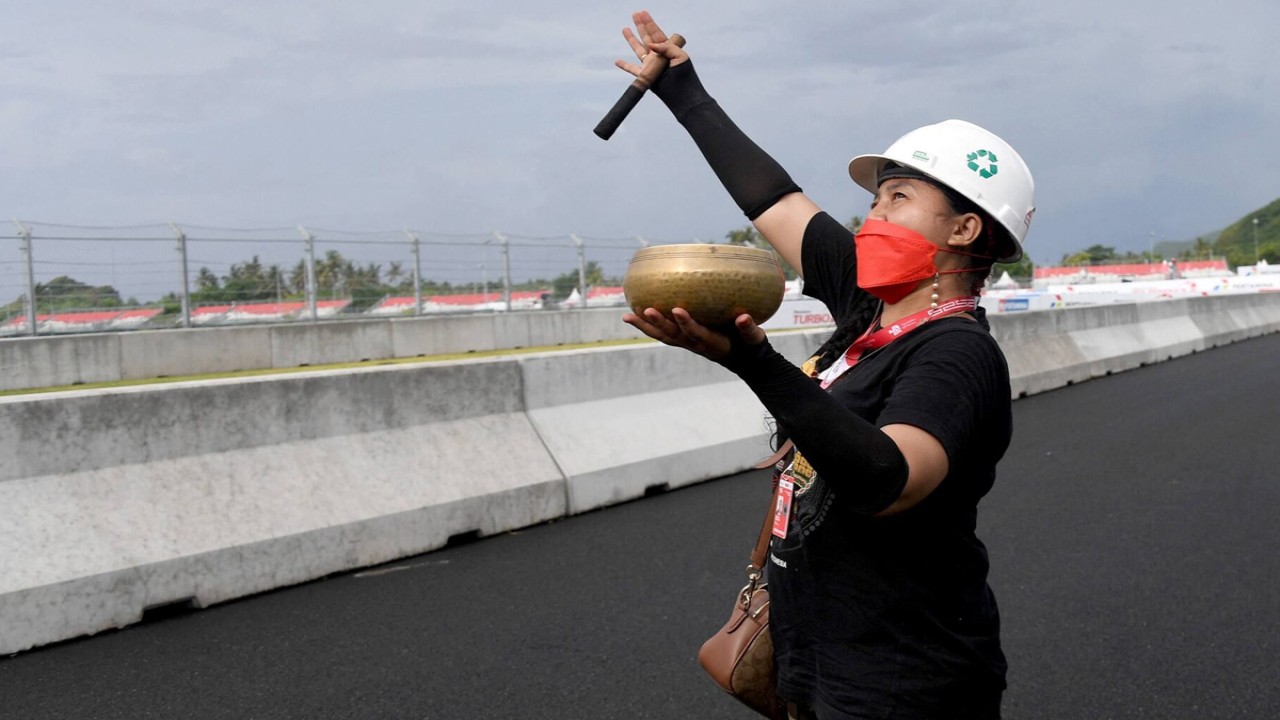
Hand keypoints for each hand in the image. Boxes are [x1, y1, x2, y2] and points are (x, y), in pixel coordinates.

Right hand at [614, 10, 687, 77]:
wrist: (682, 96)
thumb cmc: (685, 76)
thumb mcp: (681, 58)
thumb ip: (668, 48)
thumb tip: (651, 45)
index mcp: (667, 50)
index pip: (656, 33)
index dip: (650, 23)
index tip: (643, 13)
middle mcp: (658, 56)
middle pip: (647, 37)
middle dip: (641, 26)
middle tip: (635, 14)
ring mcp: (650, 66)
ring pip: (638, 50)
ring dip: (631, 39)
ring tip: (625, 29)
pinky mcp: (644, 76)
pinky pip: (632, 70)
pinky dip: (624, 66)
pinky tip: (617, 61)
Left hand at [622, 307, 765, 362]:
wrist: (744, 360)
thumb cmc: (750, 345)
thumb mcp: (754, 338)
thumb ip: (749, 329)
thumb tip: (744, 317)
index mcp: (712, 343)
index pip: (697, 333)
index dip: (686, 323)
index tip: (676, 309)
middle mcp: (696, 345)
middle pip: (674, 335)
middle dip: (660, 323)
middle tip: (646, 310)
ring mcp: (688, 343)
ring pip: (663, 336)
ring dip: (646, 326)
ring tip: (628, 316)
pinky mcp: (684, 339)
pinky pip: (663, 333)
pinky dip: (648, 326)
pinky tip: (634, 315)